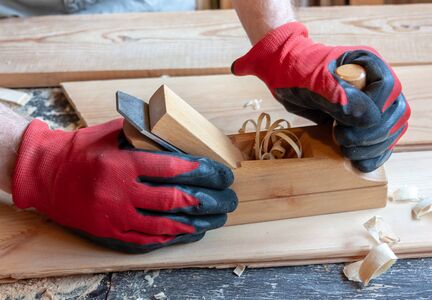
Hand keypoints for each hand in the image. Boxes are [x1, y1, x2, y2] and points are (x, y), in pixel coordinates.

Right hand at [12, 119, 236, 252]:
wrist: (45, 175)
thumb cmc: (80, 150)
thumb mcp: (111, 133)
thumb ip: (144, 133)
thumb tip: (178, 135)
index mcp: (122, 163)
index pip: (171, 168)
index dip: (201, 171)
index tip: (220, 173)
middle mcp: (119, 191)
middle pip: (173, 199)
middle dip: (207, 199)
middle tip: (228, 198)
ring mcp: (115, 214)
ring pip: (164, 224)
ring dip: (196, 222)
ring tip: (217, 218)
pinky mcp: (109, 230)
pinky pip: (146, 237)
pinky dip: (172, 236)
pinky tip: (190, 231)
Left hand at [232, 22, 409, 171]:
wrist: (283, 74)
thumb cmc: (296, 71)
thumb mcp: (313, 81)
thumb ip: (339, 97)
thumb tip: (370, 117)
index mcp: (369, 64)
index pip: (389, 89)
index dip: (374, 110)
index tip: (348, 123)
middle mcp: (376, 84)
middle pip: (396, 113)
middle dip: (373, 134)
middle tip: (344, 141)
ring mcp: (372, 104)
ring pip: (392, 130)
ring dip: (373, 147)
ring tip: (347, 151)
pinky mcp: (363, 122)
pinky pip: (380, 141)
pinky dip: (373, 155)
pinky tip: (359, 163)